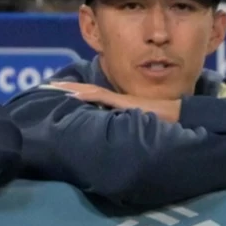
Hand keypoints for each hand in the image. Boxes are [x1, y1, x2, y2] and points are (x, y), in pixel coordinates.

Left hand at [48, 82, 181, 121]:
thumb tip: (119, 140)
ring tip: (53, 86)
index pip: (93, 96)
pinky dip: (86, 95)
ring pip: (90, 91)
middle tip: (47, 85)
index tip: (59, 91)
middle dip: (67, 88)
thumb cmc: (164, 122)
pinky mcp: (123, 102)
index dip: (76, 92)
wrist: (178, 115)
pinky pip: (101, 96)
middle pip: (86, 91)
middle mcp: (116, 99)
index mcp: (118, 104)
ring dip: (71, 89)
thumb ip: (130, 127)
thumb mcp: (141, 125)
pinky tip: (73, 94)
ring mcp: (118, 100)